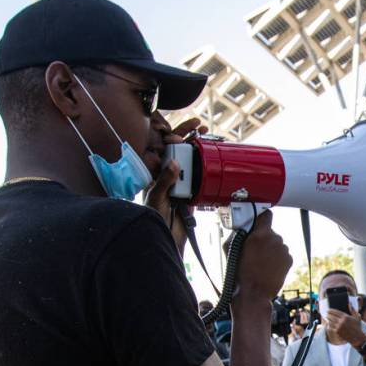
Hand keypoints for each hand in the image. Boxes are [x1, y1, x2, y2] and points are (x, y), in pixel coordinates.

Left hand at [144, 115, 207, 251]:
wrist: (166, 239)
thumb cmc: (152, 219)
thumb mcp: (156, 197)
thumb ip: (165, 180)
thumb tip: (175, 163)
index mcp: (154, 173)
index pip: (161, 149)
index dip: (170, 136)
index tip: (181, 130)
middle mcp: (167, 175)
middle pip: (178, 150)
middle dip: (187, 136)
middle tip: (199, 126)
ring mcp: (180, 182)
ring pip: (190, 160)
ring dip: (198, 147)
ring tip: (207, 135)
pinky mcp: (192, 192)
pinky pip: (200, 176)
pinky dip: (206, 166)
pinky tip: (212, 156)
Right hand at [237, 211, 291, 300]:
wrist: (254, 294)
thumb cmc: (240, 274)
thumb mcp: (232, 250)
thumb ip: (239, 235)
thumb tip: (243, 229)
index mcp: (259, 234)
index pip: (266, 215)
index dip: (262, 218)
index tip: (260, 221)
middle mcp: (275, 239)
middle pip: (270, 232)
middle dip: (264, 239)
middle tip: (255, 251)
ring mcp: (284, 249)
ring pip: (277, 244)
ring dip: (271, 250)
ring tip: (261, 263)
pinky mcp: (289, 259)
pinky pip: (283, 254)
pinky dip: (277, 259)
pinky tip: (268, 268)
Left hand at [326, 309, 365, 346]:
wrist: (357, 337)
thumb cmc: (357, 327)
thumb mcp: (357, 317)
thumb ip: (353, 310)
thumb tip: (349, 303)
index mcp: (346, 317)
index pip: (335, 312)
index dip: (331, 310)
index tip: (328, 310)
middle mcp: (341, 321)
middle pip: (331, 316)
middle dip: (328, 315)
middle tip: (326, 314)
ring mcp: (339, 327)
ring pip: (330, 322)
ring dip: (328, 320)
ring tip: (327, 319)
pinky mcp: (337, 332)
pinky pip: (330, 327)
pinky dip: (329, 325)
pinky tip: (329, 324)